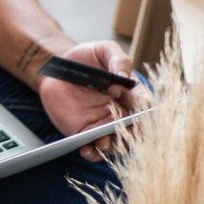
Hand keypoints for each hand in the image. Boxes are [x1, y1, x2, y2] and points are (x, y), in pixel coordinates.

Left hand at [37, 41, 151, 162]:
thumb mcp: (104, 50)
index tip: (132, 103)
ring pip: (114, 143)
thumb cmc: (86, 58)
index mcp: (132, 94)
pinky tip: (86, 149)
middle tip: (118, 128)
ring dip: (111, 146)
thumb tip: (124, 76)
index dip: (142, 108)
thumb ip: (118, 59)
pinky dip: (92, 153)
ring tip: (102, 141)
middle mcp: (121, 113)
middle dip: (129, 133)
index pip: (145, 106)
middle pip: (133, 130)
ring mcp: (103, 125)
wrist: (57, 68)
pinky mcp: (84, 133)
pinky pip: (92, 150)